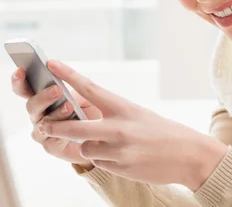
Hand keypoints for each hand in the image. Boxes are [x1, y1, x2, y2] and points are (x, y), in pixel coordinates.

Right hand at [11, 67, 101, 167]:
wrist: (101, 135)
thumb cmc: (89, 109)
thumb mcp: (83, 94)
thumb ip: (72, 88)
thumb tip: (61, 85)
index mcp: (42, 98)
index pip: (24, 88)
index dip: (19, 80)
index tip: (21, 70)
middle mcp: (38, 115)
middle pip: (31, 105)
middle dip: (44, 97)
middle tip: (57, 89)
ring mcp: (42, 132)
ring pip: (42, 123)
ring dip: (56, 114)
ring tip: (69, 106)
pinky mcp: (51, 147)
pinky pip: (52, 141)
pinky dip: (61, 134)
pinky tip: (69, 129)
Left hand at [37, 60, 228, 190]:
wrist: (188, 155)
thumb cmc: (161, 131)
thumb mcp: (137, 115)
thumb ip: (111, 116)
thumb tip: (83, 123)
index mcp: (123, 107)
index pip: (90, 88)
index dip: (68, 75)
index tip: (51, 64)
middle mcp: (119, 127)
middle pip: (75, 127)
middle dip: (55, 127)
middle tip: (42, 126)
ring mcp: (119, 150)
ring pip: (85, 149)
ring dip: (90, 147)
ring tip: (111, 145)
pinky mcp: (120, 168)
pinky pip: (99, 163)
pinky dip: (104, 159)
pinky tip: (123, 157)